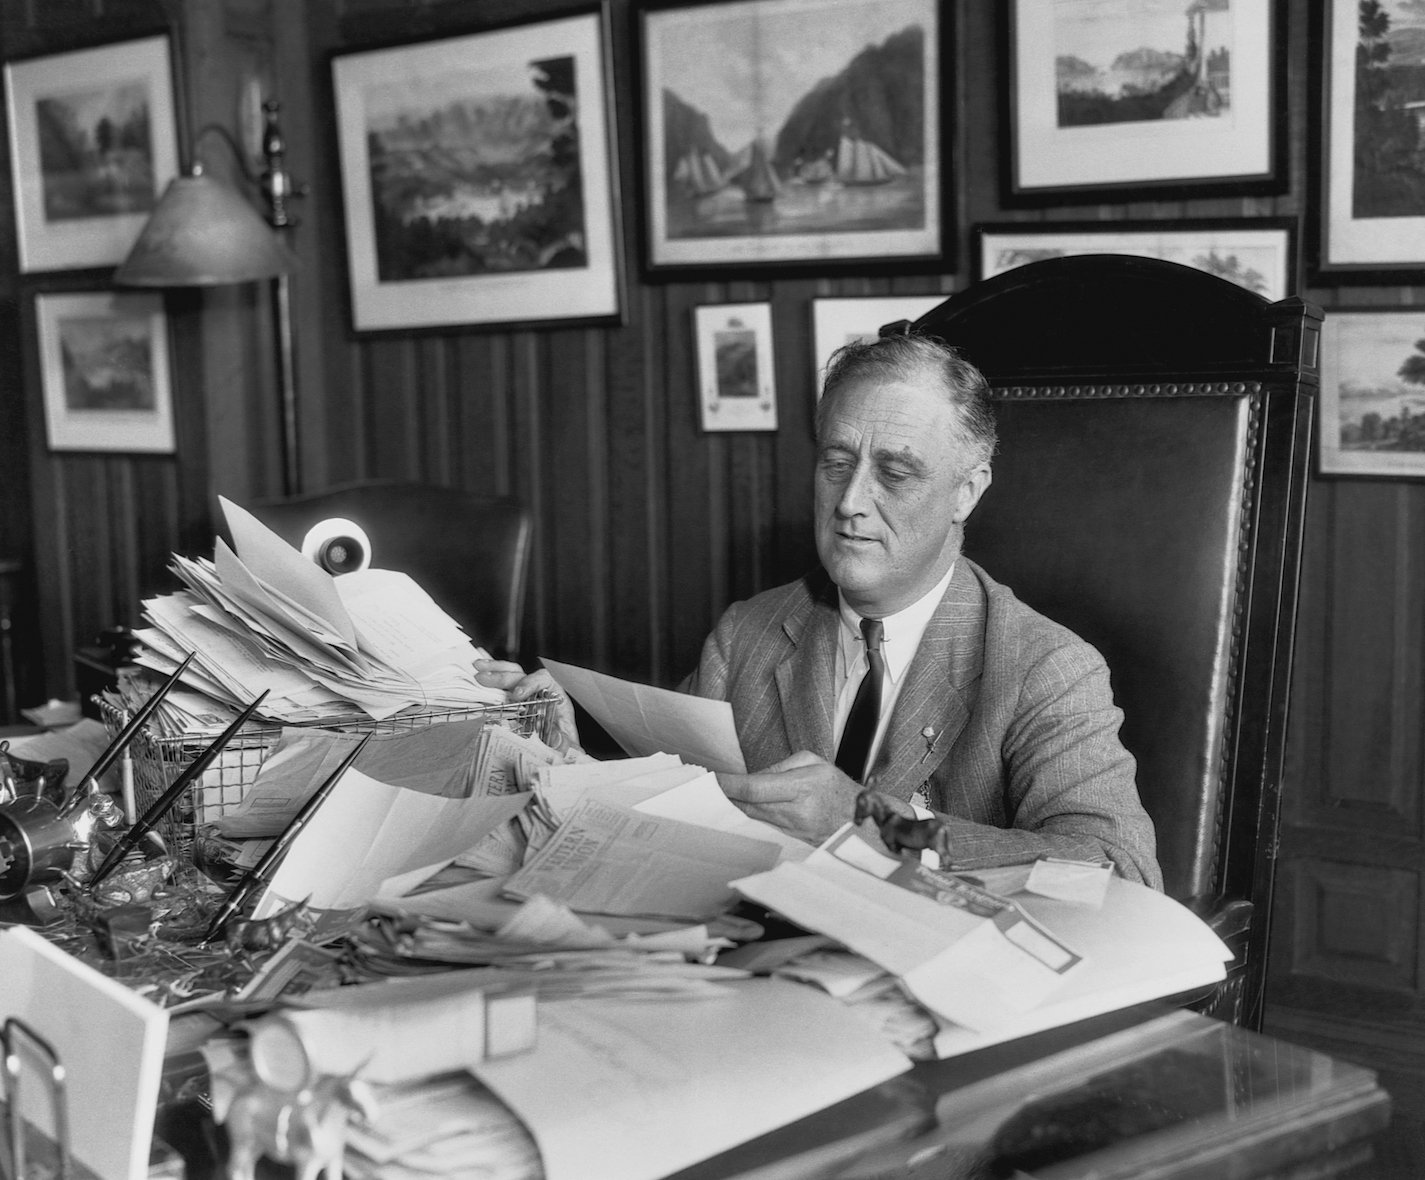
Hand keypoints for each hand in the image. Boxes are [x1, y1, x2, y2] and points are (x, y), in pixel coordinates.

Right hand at [472, 659, 579, 750]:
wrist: (558, 750)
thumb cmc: (564, 745)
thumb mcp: (567, 745)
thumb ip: (563, 742)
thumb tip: (555, 738)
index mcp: (555, 697)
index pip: (544, 680)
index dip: (530, 683)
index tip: (516, 694)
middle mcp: (539, 692)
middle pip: (521, 675)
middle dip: (502, 676)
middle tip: (483, 678)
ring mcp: (525, 695)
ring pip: (511, 674)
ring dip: (493, 670)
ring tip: (477, 668)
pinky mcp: (513, 702)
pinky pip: (502, 685)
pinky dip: (490, 678)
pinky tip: (477, 673)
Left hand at [716, 751, 862, 844]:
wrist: (862, 821)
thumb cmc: (837, 788)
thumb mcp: (813, 763)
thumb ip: (781, 766)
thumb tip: (754, 776)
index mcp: (802, 787)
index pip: (755, 788)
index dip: (730, 785)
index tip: (711, 779)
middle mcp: (795, 812)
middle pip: (748, 806)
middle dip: (724, 796)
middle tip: (701, 787)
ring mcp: (792, 830)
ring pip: (752, 817)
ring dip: (731, 808)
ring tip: (712, 796)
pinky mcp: (790, 840)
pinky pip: (762, 826)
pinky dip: (746, 818)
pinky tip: (733, 810)